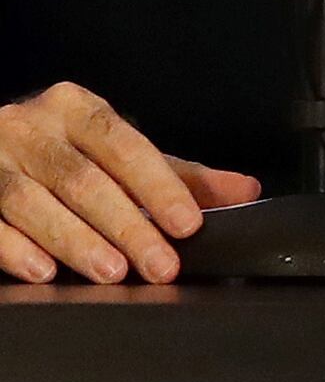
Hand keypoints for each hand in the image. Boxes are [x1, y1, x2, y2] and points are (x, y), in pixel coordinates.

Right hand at [0, 83, 259, 285]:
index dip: (158, 185)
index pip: (124, 144)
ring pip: (31, 200)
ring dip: (74, 240)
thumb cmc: (61, 153)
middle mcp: (29, 127)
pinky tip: (44, 271)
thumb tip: (244, 191)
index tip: (187, 224)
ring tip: (110, 272)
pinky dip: (15, 249)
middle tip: (159, 265)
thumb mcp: (117, 155)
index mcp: (75, 109)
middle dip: (126, 226)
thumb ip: (177, 175)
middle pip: (82, 178)